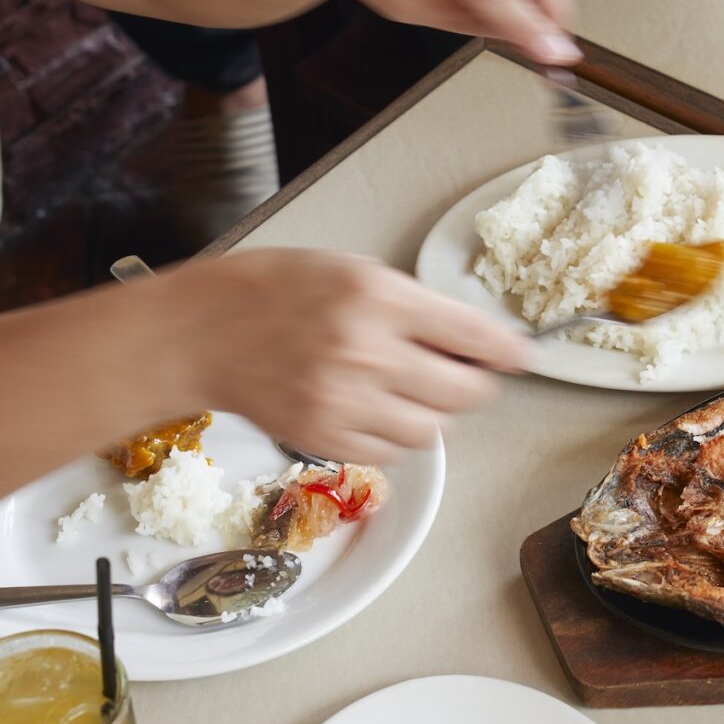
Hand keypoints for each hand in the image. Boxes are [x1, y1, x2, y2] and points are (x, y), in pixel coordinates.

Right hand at [162, 250, 533, 460]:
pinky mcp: (324, 438)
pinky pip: (392, 453)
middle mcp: (365, 351)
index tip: (523, 357)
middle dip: (472, 384)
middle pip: (466, 392)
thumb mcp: (351, 271)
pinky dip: (395, 436)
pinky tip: (374, 409)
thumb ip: (414, 306)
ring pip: (433, 429)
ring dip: (433, 413)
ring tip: (403, 390)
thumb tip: (478, 340)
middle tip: (458, 374)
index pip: (473, 334)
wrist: (200, 334)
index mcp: (377, 297)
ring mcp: (343, 401)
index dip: (508, 351)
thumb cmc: (273, 293)